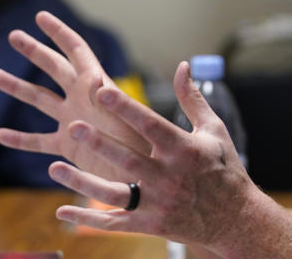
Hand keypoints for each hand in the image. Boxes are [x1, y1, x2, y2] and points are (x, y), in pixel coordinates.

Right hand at [0, 11, 148, 181]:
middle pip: (53, 67)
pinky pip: (38, 141)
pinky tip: (0, 135)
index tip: (40, 16)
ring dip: (17, 88)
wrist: (143, 178)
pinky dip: (20, 139)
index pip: (75, 50)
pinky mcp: (68, 147)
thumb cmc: (140, 146)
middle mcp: (81, 98)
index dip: (59, 32)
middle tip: (13, 35)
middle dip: (33, 50)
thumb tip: (93, 77)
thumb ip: (107, 99)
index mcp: (96, 85)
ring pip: (39, 99)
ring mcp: (72, 121)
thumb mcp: (123, 118)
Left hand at [46, 61, 256, 251]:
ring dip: (83, 181)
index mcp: (184, 150)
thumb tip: (182, 66)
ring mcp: (158, 204)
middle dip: (99, 143)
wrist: (236, 219)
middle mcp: (169, 178)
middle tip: (73, 125)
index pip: (150, 125)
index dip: (125, 108)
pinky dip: (88, 218)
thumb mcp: (214, 130)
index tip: (101, 90)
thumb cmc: (224, 168)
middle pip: (128, 159)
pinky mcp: (151, 226)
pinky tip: (62, 209)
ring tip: (55, 166)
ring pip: (115, 193)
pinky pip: (115, 223)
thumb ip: (191, 98)